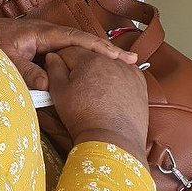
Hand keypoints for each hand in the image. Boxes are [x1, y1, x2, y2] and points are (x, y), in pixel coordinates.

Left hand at [0, 15, 136, 91]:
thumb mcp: (7, 61)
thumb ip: (27, 73)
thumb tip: (51, 85)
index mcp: (41, 32)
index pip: (77, 39)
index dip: (99, 48)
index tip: (119, 56)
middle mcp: (47, 33)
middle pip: (82, 42)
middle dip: (106, 51)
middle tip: (132, 63)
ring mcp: (44, 39)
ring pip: (75, 48)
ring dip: (95, 56)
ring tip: (120, 66)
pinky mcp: (40, 47)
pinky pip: (65, 53)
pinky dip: (80, 60)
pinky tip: (91, 69)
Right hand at [44, 46, 148, 165]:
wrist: (113, 140)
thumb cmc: (84, 118)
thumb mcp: (60, 93)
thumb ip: (54, 69)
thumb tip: (52, 56)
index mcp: (90, 59)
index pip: (70, 50)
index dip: (61, 61)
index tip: (59, 72)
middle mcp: (111, 60)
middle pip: (90, 55)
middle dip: (80, 65)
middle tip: (76, 84)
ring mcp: (128, 71)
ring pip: (108, 62)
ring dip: (99, 70)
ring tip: (93, 90)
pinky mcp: (139, 83)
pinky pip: (125, 72)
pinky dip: (117, 77)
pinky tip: (110, 89)